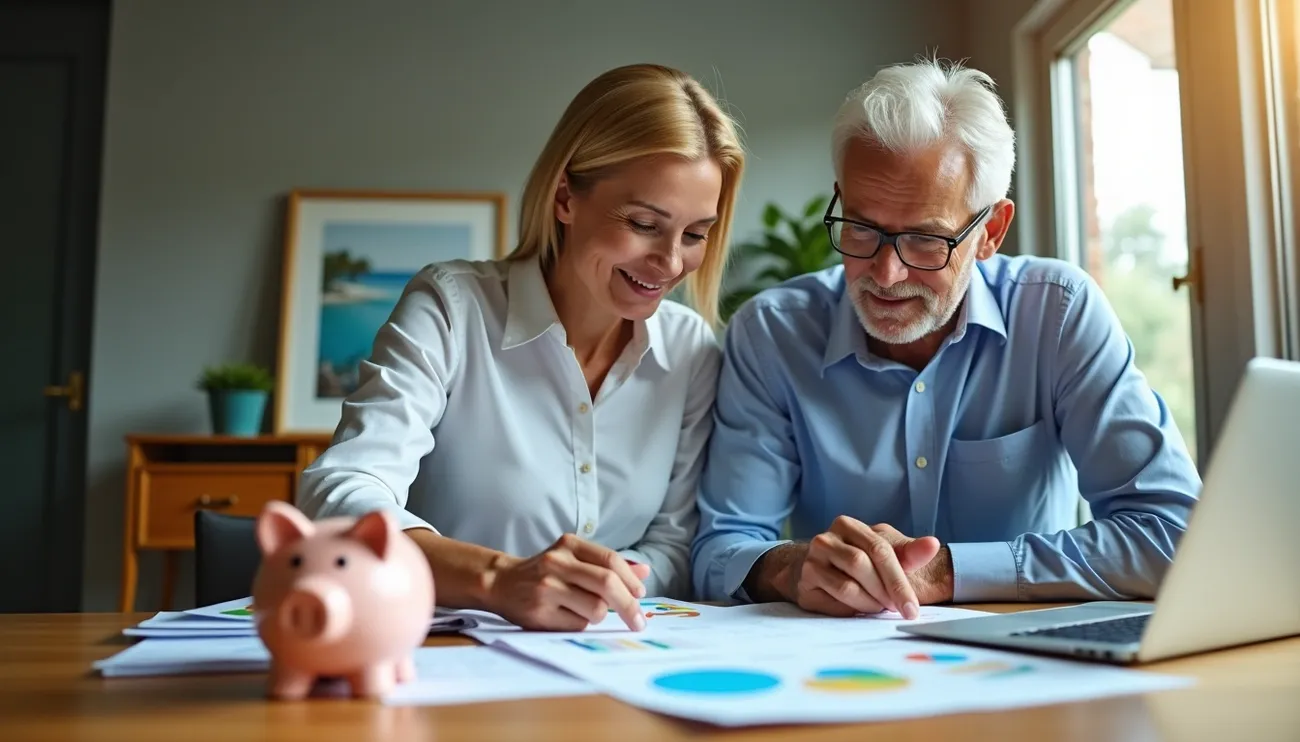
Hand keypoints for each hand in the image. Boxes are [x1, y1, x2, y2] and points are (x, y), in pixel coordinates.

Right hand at [483, 533, 651, 630]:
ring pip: (595, 608)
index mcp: (569, 544)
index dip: (631, 580)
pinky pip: (578, 624)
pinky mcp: (540, 613)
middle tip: (638, 622)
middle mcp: (557, 562)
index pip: (611, 561)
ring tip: (587, 611)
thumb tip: (645, 572)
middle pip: (607, 584)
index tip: (641, 595)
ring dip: (600, 615)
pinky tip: (567, 616)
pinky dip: (581, 623)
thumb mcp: (575, 559)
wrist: (501, 583)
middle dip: (629, 605)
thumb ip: (608, 565)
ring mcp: (547, 587)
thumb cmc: (546, 572)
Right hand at [779, 516, 941, 618]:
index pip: (879, 550)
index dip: (898, 581)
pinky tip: (858, 608)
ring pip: (847, 587)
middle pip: (861, 566)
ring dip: (869, 603)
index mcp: (847, 525)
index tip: (912, 608)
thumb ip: (909, 552)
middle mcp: (825, 539)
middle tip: (897, 609)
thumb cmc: (859, 561)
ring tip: (878, 607)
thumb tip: (932, 544)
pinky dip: (852, 610)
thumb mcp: (886, 553)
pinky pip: (832, 602)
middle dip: (884, 592)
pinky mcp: (803, 584)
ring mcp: (811, 561)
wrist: (818, 570)